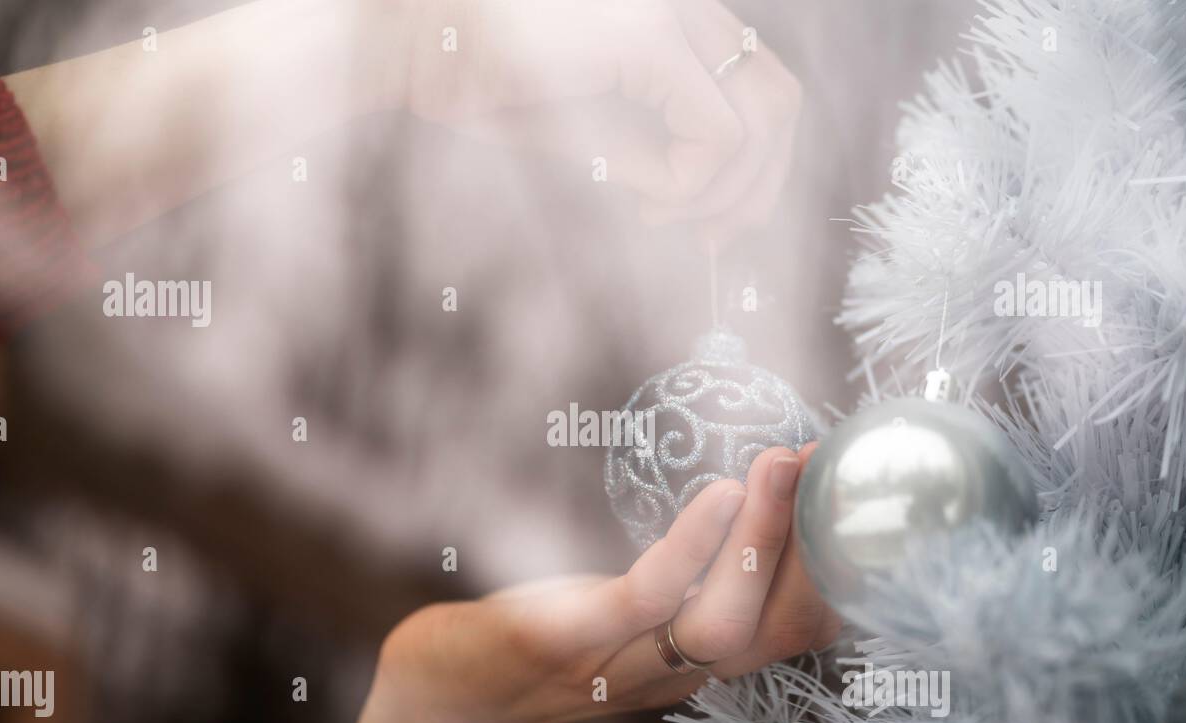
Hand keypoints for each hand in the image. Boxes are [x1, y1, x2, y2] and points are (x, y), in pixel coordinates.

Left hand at [377, 443, 838, 722]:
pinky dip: (693, 547)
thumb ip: (692, 572)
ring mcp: (627, 663)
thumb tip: (747, 501)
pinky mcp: (572, 641)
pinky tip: (720, 493)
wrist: (444, 693)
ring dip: (765, 540)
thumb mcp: (629, 607)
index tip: (854, 485)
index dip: (837, 562)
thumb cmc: (545, 635)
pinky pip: (648, 599)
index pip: (796, 626)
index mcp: (698, 658)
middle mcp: (678, 671)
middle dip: (818, 545)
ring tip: (785, 466)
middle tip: (833, 463)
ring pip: (724, 618)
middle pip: (778, 626)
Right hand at [406, 0, 803, 242]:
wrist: (406, 41)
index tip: (711, 220)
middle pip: (780, 99)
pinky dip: (693, 186)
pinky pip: (716, 136)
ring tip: (667, 219)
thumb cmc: (474, 79)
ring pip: (761, 121)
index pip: (758, 83)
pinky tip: (647, 201)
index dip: (757, 164)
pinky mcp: (645, 40)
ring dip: (725, 192)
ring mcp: (669, 14)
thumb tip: (699, 197)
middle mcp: (684, 4)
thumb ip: (646, 146)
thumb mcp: (581, 123)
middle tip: (718, 237)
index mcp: (671, 16)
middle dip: (762, 185)